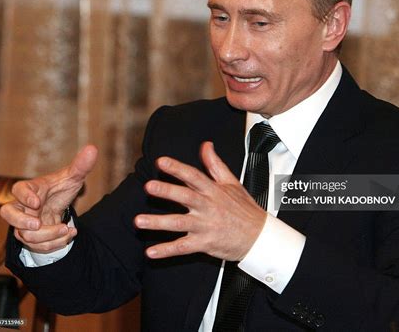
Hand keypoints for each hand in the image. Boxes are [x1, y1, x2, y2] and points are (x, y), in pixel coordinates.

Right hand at [0, 145, 97, 252]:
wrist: (59, 206)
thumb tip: (93, 149)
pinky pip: (37, 246)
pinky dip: (55, 243)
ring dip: (48, 236)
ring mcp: (24, 223)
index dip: (25, 196)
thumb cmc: (61, 189)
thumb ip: (81, 166)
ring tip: (67, 230)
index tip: (37, 202)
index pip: (18, 189)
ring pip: (25, 235)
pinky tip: (69, 235)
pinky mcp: (30, 237)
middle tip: (37, 225)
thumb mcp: (73, 177)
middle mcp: (22, 206)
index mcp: (31, 188)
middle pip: (8, 214)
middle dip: (21, 222)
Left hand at [134, 142, 266, 260]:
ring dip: (158, 222)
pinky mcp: (204, 243)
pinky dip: (167, 250)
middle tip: (148, 187)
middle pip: (185, 197)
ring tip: (139, 221)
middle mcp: (208, 207)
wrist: (259, 237)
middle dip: (166, 191)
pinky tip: (150, 252)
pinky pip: (183, 247)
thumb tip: (205, 145)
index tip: (161, 162)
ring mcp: (205, 226)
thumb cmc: (245, 209)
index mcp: (213, 190)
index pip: (194, 176)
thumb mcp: (232, 182)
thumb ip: (215, 164)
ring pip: (179, 223)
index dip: (177, 168)